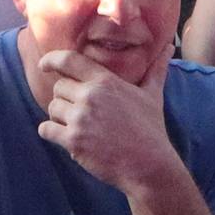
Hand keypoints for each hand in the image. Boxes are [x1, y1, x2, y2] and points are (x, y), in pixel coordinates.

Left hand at [35, 48, 181, 197]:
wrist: (149, 165)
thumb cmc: (151, 129)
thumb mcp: (152, 95)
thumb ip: (155, 70)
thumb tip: (169, 48)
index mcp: (106, 81)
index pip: (69, 60)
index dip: (51, 60)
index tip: (44, 65)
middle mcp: (90, 96)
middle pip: (58, 88)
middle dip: (66, 99)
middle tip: (81, 113)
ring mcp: (80, 119)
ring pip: (52, 109)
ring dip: (60, 118)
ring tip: (79, 127)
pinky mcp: (73, 141)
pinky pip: (46, 130)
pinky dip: (51, 133)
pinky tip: (66, 138)